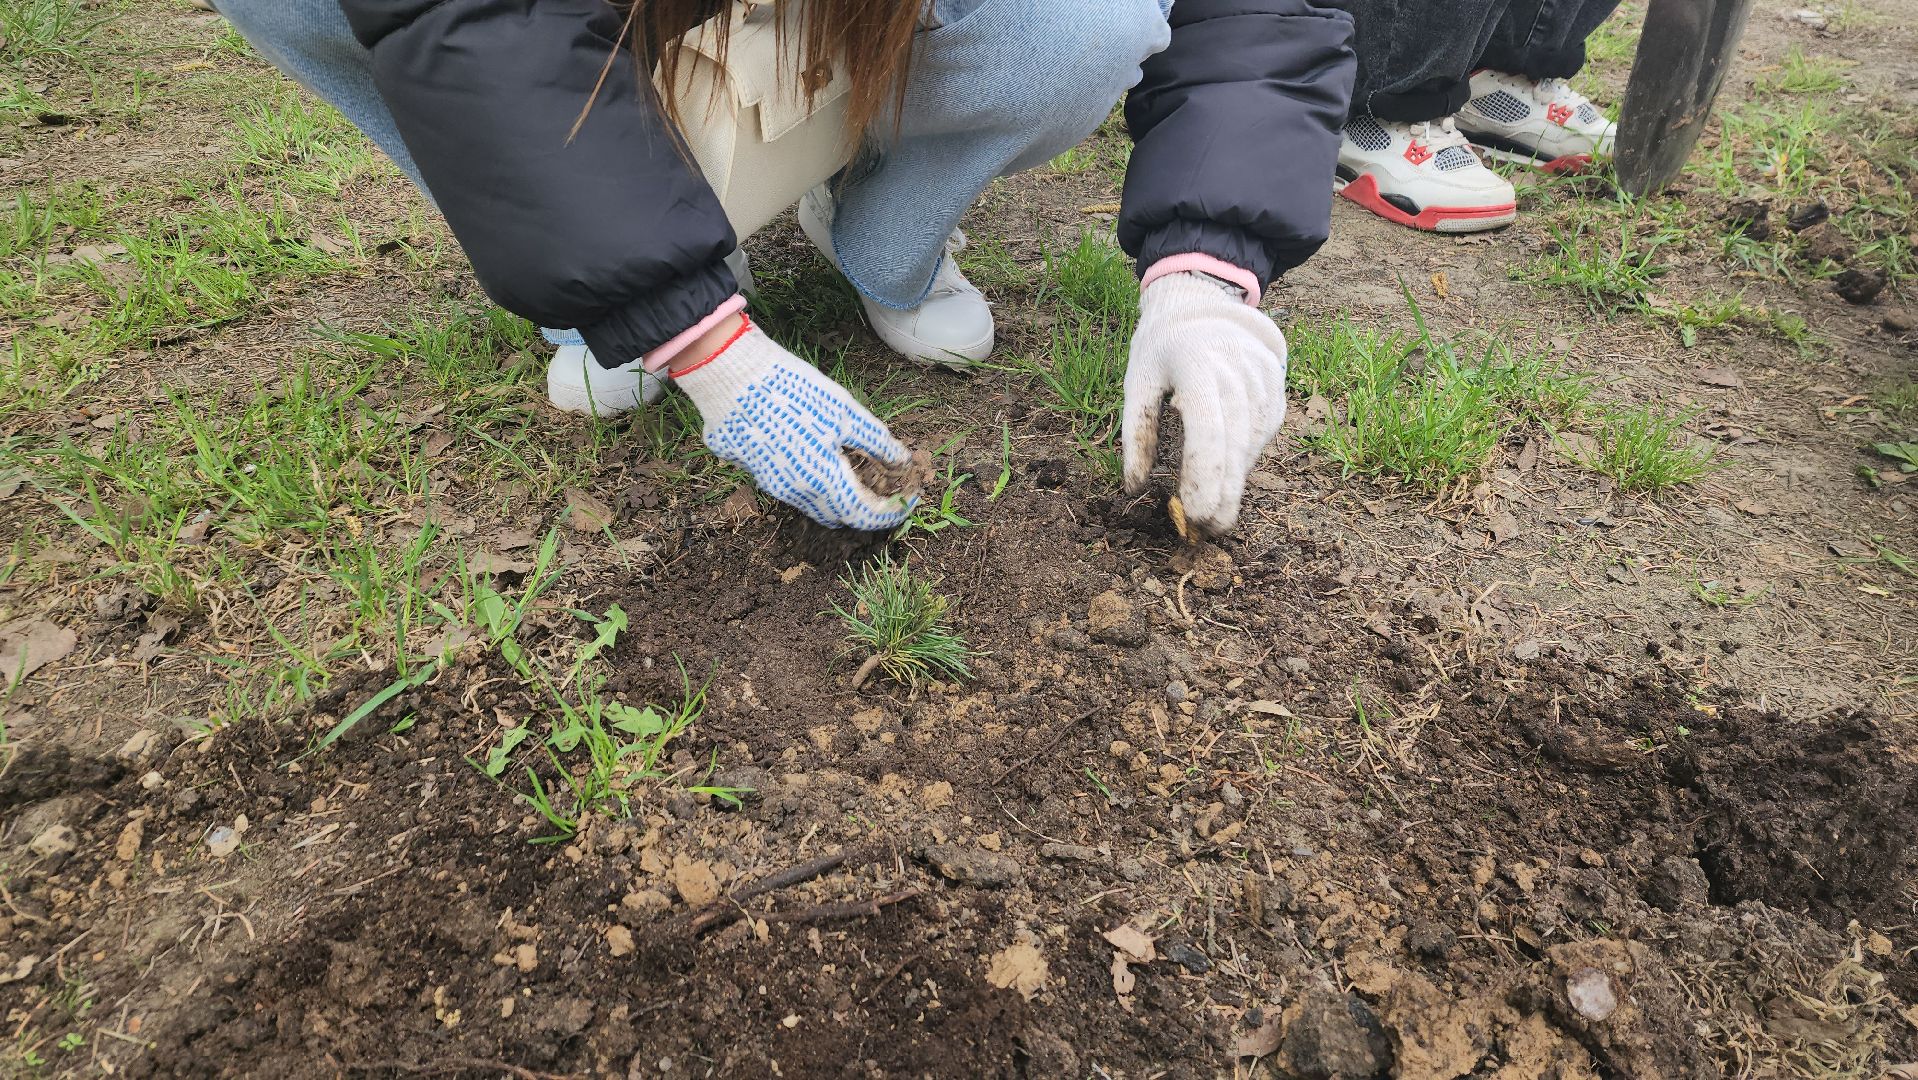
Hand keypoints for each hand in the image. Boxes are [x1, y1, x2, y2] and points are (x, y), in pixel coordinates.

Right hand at [673, 317, 916, 530]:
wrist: (731, 374)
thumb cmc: (794, 390)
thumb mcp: (845, 412)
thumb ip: (877, 442)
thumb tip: (902, 460)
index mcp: (823, 481)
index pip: (866, 515)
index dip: (891, 512)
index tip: (908, 500)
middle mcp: (795, 492)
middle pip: (838, 515)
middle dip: (865, 506)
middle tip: (884, 485)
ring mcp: (768, 482)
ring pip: (811, 502)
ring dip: (837, 495)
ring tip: (854, 469)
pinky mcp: (750, 467)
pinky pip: (787, 483)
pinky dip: (810, 479)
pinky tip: (815, 450)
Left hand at [1122, 272, 1288, 535]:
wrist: (1203, 306)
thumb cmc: (1161, 352)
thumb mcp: (1137, 383)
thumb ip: (1136, 434)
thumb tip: (1133, 489)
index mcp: (1194, 363)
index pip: (1206, 427)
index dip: (1204, 475)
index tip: (1195, 513)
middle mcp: (1235, 365)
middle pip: (1235, 439)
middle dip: (1224, 490)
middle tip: (1210, 529)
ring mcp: (1262, 373)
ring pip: (1254, 438)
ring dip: (1237, 479)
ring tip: (1219, 513)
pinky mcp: (1276, 384)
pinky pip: (1265, 429)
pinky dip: (1249, 457)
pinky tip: (1232, 478)